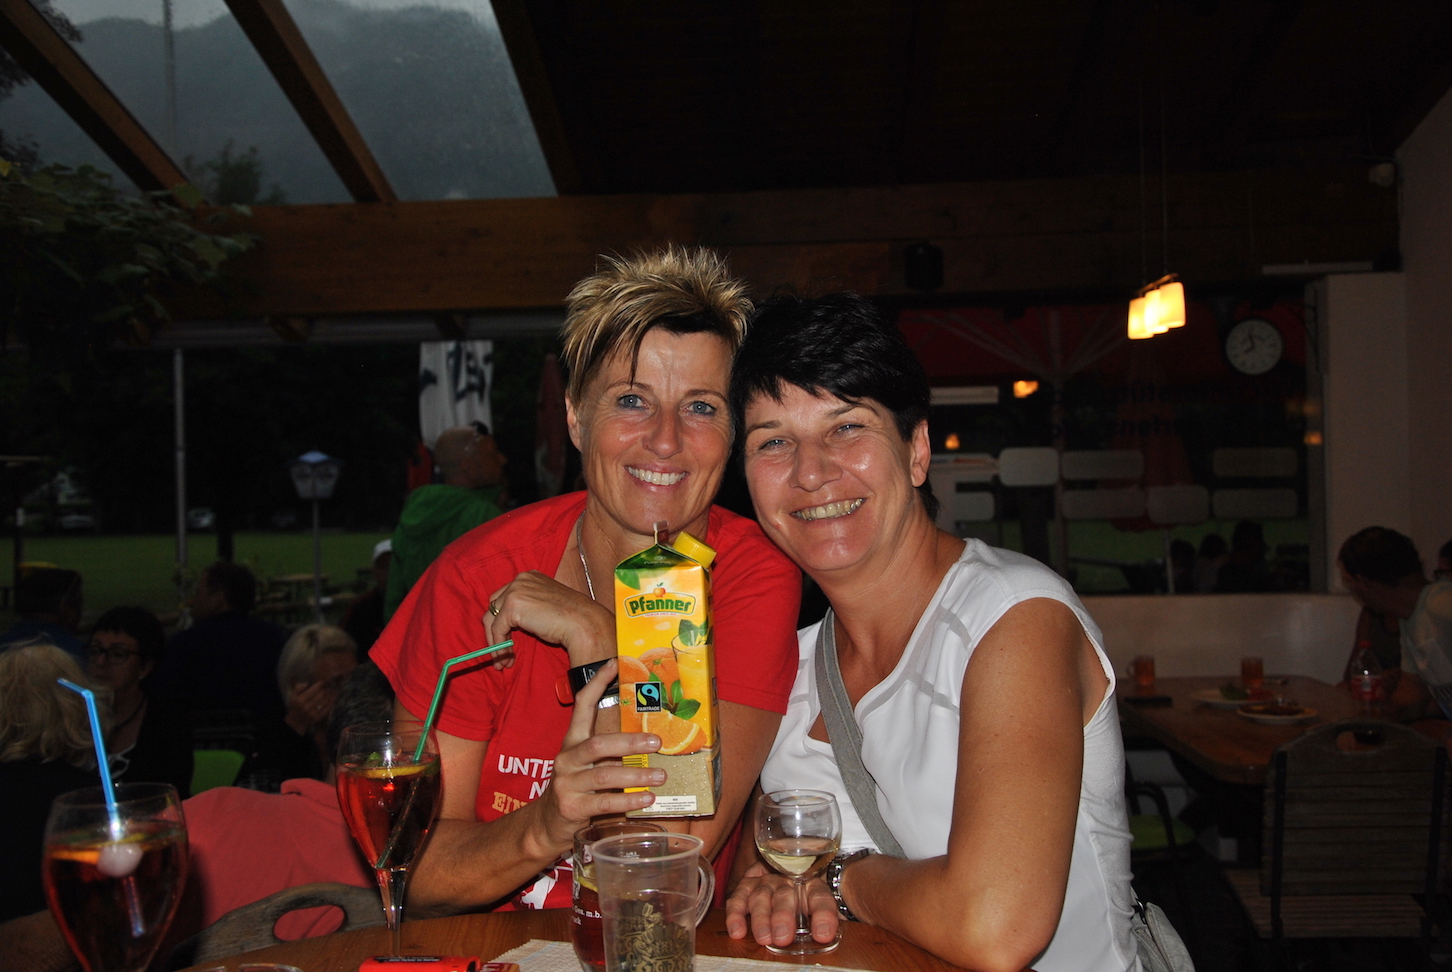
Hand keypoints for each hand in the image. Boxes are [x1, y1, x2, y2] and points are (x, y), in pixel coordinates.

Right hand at [283, 677, 336, 734]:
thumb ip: (298, 688)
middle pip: (320, 696)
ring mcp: (312, 714)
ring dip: (330, 694)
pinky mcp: (317, 718)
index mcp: (299, 701)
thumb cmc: (295, 706)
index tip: (323, 681)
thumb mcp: (293, 696)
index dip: (319, 685)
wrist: (296, 721)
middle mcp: (305, 708)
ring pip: (324, 701)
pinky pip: (327, 708)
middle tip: (330, 684)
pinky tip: (334, 696)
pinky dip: (332, 701)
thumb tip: (307, 683)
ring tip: (333, 689)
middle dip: (326, 689)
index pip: (311, 691)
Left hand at [483, 570, 614, 668]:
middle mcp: (520, 579)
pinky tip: (506, 658)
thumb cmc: (571, 618)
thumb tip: (513, 625)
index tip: (507, 638)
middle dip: (494, 630)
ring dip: (495, 642)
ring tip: (502, 660)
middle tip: (501, 652)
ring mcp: (515, 591)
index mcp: (530, 576)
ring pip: (492, 619)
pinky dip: (499, 646)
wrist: (583, 623)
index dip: (503, 619)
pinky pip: (497, 630)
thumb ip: (530, 607)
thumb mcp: (546, 606)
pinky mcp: (512, 606)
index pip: (505, 597)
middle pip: (494, 606)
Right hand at [529, 661, 663, 850]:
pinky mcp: (571, 807)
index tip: (613, 664)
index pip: (581, 706)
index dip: (596, 684)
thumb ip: (610, 752)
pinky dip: (628, 800)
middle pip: (598, 744)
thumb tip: (651, 740)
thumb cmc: (576, 787)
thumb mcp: (588, 763)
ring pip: (604, 775)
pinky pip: (604, 802)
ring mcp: (567, 783)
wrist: (547, 823)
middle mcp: (567, 759)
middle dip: (629, 742)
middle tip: (657, 742)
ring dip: (635, 775)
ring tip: (661, 776)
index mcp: (572, 742)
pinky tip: (647, 799)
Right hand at [725, 863, 839, 946]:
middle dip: (783, 916)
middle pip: (785, 895)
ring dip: (761, 918)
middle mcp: (787, 880)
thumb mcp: (819, 907)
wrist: (786, 872)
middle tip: (782, 937)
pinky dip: (735, 914)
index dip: (823, 915)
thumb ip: (826, 919)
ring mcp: (765, 881)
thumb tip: (830, 937)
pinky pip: (738, 898)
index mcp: (812, 885)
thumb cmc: (804, 899)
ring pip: (761, 896)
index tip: (823, 934)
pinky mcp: (745, 885)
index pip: (820, 897)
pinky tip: (737, 931)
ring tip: (763, 938)